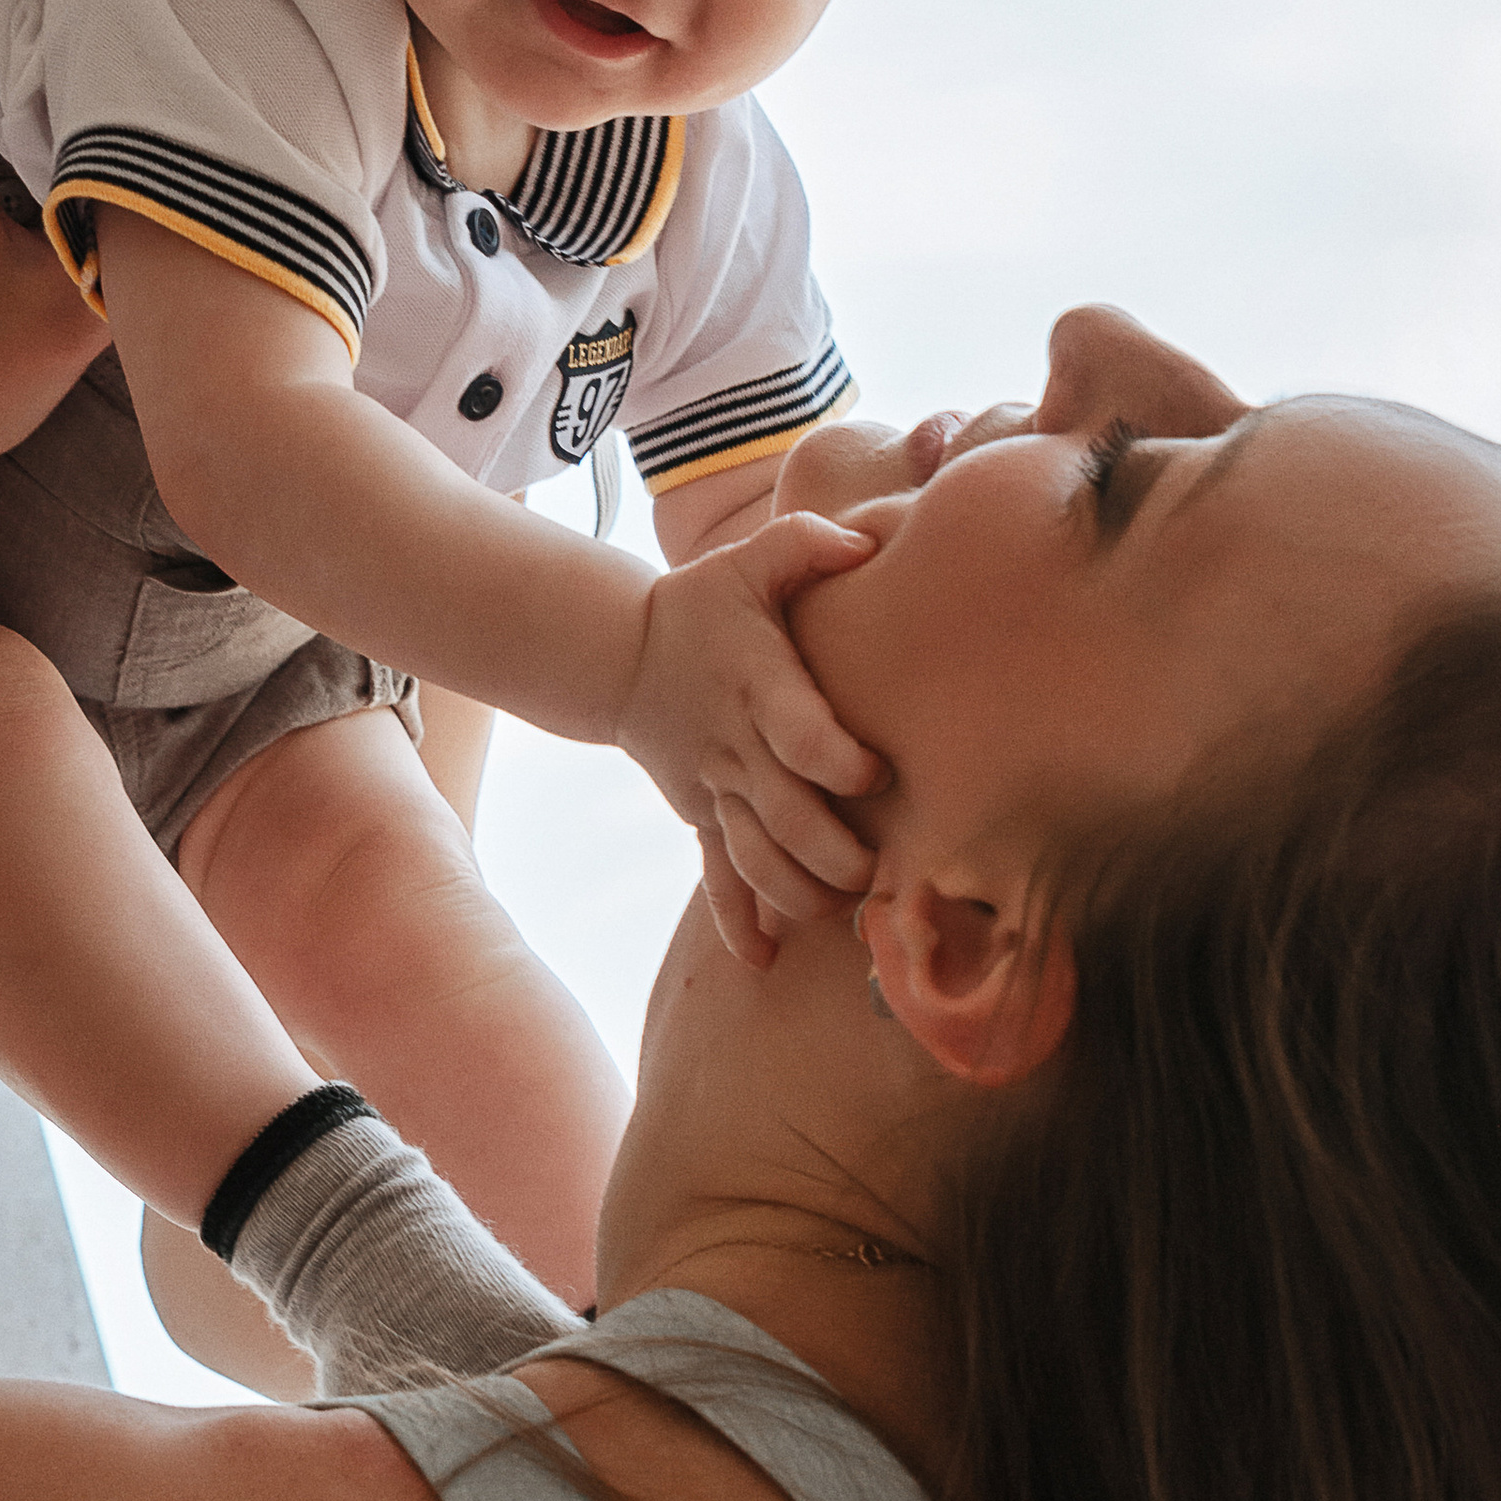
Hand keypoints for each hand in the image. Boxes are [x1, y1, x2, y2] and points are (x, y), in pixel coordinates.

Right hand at [616, 515, 885, 963]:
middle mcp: (736, 746)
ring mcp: (716, 788)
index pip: (798, 731)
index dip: (835, 759)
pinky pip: (718, 874)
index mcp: (756, 686)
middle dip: (832, 852)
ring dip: (797, 892)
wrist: (624, 656)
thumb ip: (803, 545)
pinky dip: (738, 919)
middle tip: (876, 872)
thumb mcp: (747, 560)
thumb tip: (864, 539)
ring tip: (841, 910)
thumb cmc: (706, 605)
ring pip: (756, 856)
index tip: (875, 774)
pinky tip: (764, 960)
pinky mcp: (702, 815)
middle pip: (784, 814)